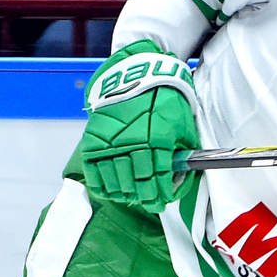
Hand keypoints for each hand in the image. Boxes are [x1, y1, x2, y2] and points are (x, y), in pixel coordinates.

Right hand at [74, 41, 200, 211]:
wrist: (135, 73)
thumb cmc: (163, 98)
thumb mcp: (182, 124)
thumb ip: (182, 152)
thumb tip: (180, 177)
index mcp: (158, 140)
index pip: (159, 180)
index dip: (162, 195)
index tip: (163, 200)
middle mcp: (133, 144)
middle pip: (137, 186)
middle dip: (146, 199)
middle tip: (150, 203)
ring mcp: (111, 143)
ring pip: (116, 183)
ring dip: (125, 194)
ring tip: (132, 196)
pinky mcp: (94, 140)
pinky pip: (94, 173)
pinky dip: (103, 186)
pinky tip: (111, 189)